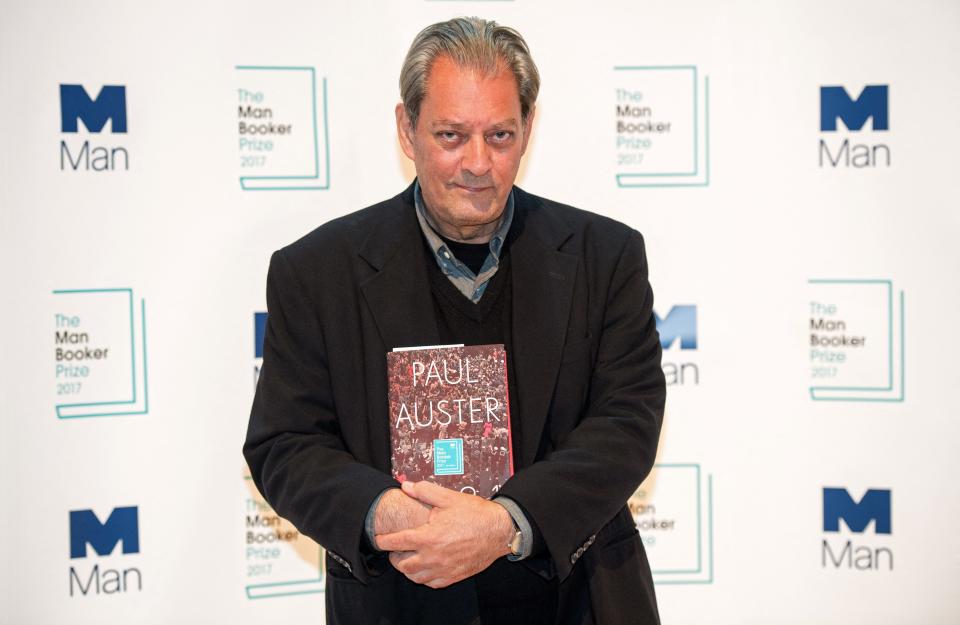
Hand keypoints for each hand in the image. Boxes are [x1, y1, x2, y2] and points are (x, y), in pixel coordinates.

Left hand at [376, 480, 514, 588]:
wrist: (499, 531)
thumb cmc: (475, 514)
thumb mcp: (449, 497)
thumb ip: (425, 491)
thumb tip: (406, 486)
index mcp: (429, 537)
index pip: (397, 542)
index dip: (383, 541)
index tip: (379, 538)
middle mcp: (433, 557)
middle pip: (402, 564)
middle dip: (394, 556)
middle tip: (395, 548)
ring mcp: (443, 569)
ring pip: (415, 577)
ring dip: (407, 568)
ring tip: (408, 558)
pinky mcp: (453, 576)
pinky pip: (431, 582)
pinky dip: (423, 577)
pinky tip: (425, 567)